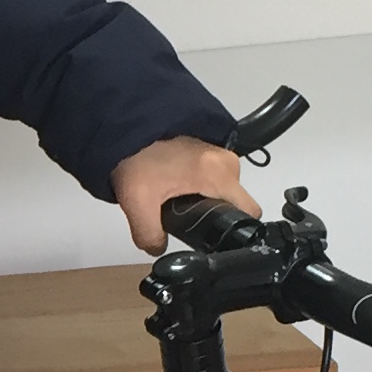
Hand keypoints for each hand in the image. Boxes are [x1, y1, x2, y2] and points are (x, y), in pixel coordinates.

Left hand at [110, 135, 264, 252]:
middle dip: (211, 213)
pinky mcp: (208, 145)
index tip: (210, 233)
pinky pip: (213, 173)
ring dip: (202, 196)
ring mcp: (218, 150)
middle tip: (181, 212)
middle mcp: (226, 160)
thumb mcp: (137, 204)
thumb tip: (157, 248)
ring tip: (172, 194)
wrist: (123, 124)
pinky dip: (198, 182)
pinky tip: (173, 182)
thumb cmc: (134, 157)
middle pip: (233, 203)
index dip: (232, 230)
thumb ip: (149, 235)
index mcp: (219, 174)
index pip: (248, 212)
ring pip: (221, 188)